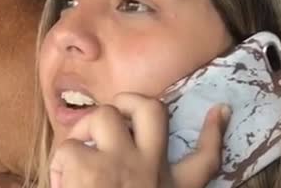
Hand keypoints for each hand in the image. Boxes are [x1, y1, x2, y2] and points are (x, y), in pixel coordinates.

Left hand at [49, 93, 229, 187]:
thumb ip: (152, 184)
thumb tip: (136, 160)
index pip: (206, 158)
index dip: (214, 132)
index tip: (221, 110)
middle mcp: (151, 170)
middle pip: (153, 112)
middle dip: (132, 101)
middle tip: (117, 110)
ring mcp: (122, 163)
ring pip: (105, 115)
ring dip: (86, 126)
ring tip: (78, 147)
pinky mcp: (90, 166)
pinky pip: (69, 146)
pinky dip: (59, 162)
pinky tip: (59, 181)